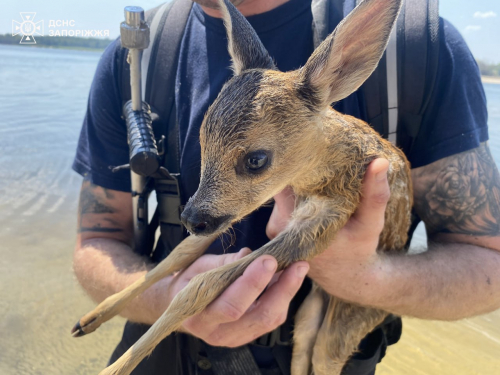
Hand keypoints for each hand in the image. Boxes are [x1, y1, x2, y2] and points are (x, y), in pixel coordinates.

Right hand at [166, 248, 308, 346]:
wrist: (180, 302)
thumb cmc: (189, 280)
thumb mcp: (199, 267)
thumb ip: (223, 263)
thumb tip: (249, 255)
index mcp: (199, 316)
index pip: (231, 305)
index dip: (253, 283)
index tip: (268, 259)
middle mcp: (217, 333)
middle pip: (258, 316)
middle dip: (281, 289)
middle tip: (297, 265)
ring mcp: (235, 338)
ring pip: (269, 320)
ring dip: (288, 293)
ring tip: (299, 268)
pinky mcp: (248, 335)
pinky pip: (272, 320)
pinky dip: (283, 298)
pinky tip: (289, 278)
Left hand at [266, 158, 390, 303]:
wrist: (347, 277)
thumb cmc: (360, 249)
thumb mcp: (371, 223)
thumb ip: (374, 194)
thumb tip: (378, 162)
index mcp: (296, 223)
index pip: (281, 183)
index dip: (292, 163)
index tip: (305, 145)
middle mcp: (278, 225)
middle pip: (278, 184)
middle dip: (295, 169)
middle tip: (313, 152)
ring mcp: (274, 228)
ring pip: (280, 192)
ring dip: (295, 181)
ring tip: (314, 169)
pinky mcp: (276, 229)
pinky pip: (281, 201)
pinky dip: (294, 193)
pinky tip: (310, 188)